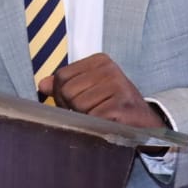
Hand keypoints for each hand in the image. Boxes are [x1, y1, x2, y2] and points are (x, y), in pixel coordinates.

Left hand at [38, 53, 165, 129]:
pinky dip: (94, 126)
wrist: (145, 123)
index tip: (77, 102)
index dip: (62, 94)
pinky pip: (91, 119)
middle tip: (90, 112)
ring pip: (78, 106)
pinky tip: (107, 124)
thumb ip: (66, 85)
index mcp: (100, 61)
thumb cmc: (115, 105)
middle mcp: (110, 70)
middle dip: (72, 108)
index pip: (62, 76)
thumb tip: (42, 85)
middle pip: (68, 91)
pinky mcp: (120, 106)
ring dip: (85, 118)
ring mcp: (117, 87)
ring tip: (100, 117)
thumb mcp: (92, 89)